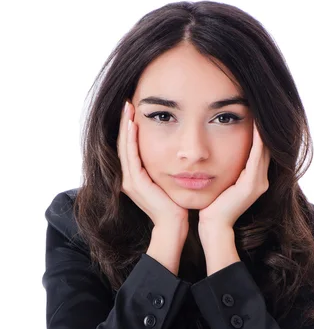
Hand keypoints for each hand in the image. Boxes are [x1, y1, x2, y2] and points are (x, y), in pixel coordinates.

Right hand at [117, 101, 188, 228]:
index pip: (129, 147)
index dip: (130, 128)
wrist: (174, 225)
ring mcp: (130, 181)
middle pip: (123, 144)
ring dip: (126, 126)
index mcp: (135, 177)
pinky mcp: (135, 183)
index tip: (134, 110)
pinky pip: (131, 156)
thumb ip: (166, 167)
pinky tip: (134, 125)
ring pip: (124, 147)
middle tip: (128, 102)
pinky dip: (131, 139)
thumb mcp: (169, 181)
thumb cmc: (176, 205)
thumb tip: (176, 153)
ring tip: (129, 108)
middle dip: (126, 122)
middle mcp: (128, 178)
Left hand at [198, 120, 270, 230]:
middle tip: (260, 105)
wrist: (213, 226)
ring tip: (259, 109)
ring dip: (262, 129)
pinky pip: (257, 156)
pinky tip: (254, 124)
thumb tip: (216, 154)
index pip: (260, 150)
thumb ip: (226, 170)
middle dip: (263, 126)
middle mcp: (261, 180)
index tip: (254, 111)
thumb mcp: (221, 183)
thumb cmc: (212, 206)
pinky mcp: (252, 185)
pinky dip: (257, 140)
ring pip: (264, 149)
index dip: (259, 131)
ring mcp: (259, 183)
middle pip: (266, 147)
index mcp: (254, 180)